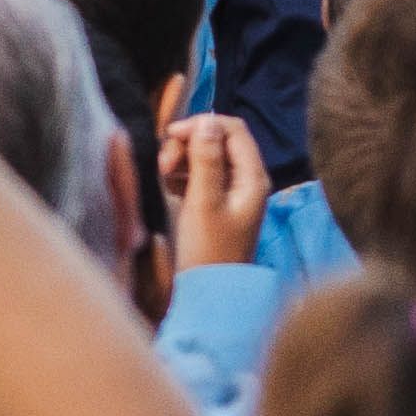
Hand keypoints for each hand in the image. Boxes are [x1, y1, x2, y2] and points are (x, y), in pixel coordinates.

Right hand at [157, 96, 270, 273]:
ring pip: (207, 158)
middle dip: (189, 144)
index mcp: (252, 177)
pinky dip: (184, 175)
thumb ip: (206, 159)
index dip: (203, 125)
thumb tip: (207, 121)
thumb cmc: (208, 251)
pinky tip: (169, 187)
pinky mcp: (217, 205)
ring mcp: (232, 194)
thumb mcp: (204, 201)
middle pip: (218, 141)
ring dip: (183, 159)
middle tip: (164, 164)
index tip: (172, 135)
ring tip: (163, 176)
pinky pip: (200, 176)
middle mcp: (246, 181)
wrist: (208, 295)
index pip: (233, 129)